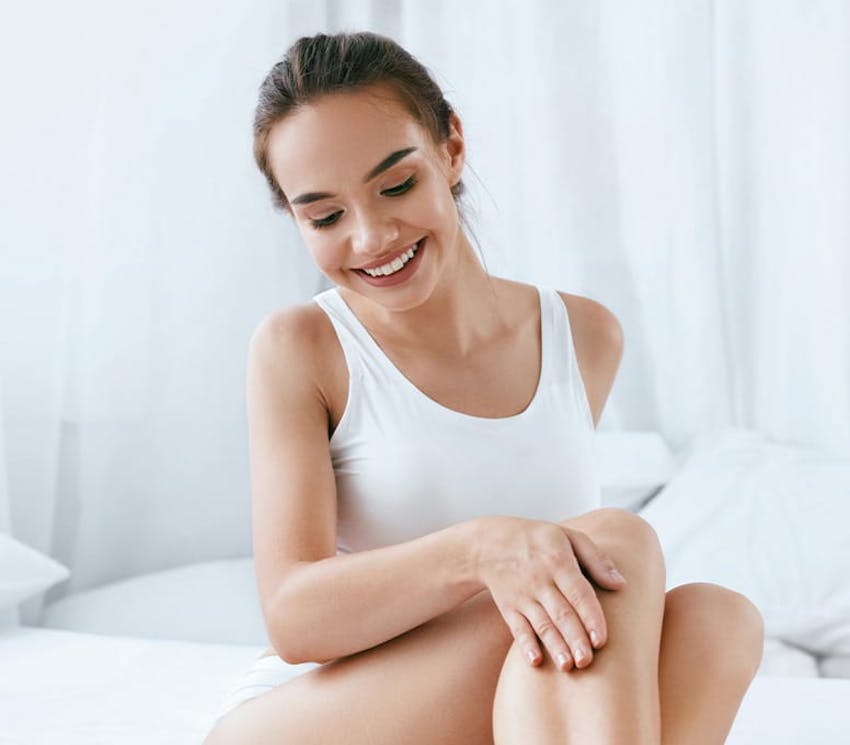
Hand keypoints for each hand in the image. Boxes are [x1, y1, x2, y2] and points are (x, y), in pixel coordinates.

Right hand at [473, 516, 625, 670]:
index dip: (590, 617)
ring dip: (554, 646)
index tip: (601, 640)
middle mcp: (540, 580)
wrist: (490, 544)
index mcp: (558, 561)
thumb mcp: (568, 536)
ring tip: (568, 667)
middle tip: (587, 662)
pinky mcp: (509, 607)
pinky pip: (517, 628)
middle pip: (561, 613)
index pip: (578, 593)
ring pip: (541, 624)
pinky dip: (525, 644)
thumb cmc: (538, 539)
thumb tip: (621, 584)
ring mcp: (523, 595)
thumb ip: (596, 559)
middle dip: (574, 639)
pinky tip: (535, 661)